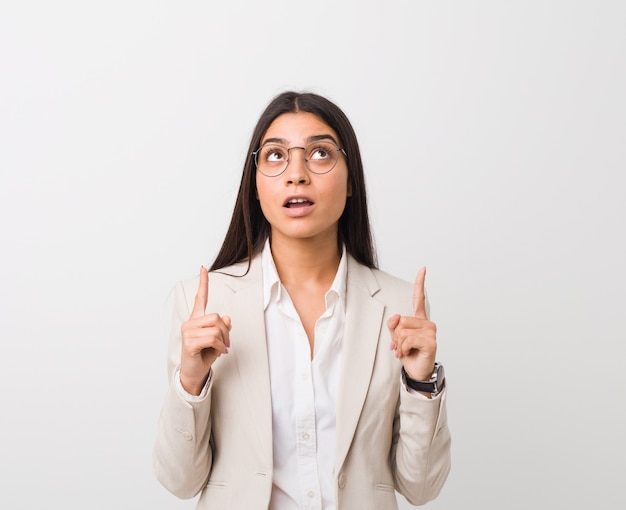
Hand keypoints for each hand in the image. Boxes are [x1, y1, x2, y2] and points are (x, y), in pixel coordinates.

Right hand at [179, 266, 231, 394]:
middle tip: (226, 343)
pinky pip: (213, 338)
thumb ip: (223, 327)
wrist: (195, 373)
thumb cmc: (205, 355)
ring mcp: (188, 332)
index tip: (203, 268)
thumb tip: (227, 317)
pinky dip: (220, 346)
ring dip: (223, 340)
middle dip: (225, 331)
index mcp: (197, 320)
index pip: (200, 298)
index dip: (203, 283)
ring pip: (216, 328)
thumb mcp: (218, 340)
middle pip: (216, 317)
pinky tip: (218, 352)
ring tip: (221, 349)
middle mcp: (190, 323)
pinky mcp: (189, 342)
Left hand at [387, 267, 436, 381]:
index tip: (423, 268)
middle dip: (396, 335)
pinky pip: (408, 340)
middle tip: (401, 346)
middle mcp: (427, 323)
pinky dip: (403, 349)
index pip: (419, 298)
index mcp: (418, 319)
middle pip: (401, 320)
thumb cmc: (408, 353)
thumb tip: (396, 316)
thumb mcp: (395, 337)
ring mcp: (431, 331)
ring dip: (399, 344)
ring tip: (405, 350)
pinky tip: (408, 353)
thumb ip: (393, 325)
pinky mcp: (431, 341)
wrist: (415, 371)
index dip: (420, 283)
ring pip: (403, 331)